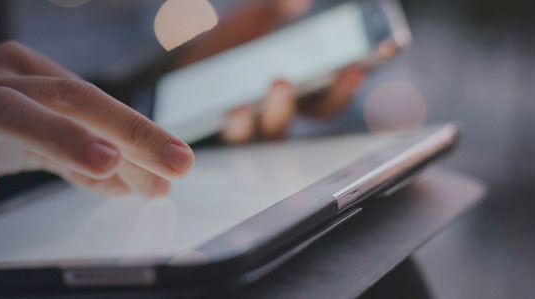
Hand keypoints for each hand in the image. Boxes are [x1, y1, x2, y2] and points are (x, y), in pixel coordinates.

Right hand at [0, 41, 193, 217]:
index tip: (179, 161)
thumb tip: (147, 183)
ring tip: (102, 163)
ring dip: (56, 135)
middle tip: (164, 162)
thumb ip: (87, 162)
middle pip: (60, 96)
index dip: (138, 130)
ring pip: (2, 110)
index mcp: (27, 72)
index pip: (90, 97)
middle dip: (118, 129)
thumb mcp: (40, 141)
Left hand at [178, 0, 365, 142]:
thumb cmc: (225, 49)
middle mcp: (278, 118)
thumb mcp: (247, 26)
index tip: (354, 69)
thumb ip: (270, 14)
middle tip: (282, 81)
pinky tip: (229, 112)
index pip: (329, 99)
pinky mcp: (223, 143)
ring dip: (258, 121)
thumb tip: (296, 1)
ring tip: (245, 106)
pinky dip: (233, 129)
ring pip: (267, 137)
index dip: (344, 89)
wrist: (180, 72)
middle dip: (296, 104)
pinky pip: (232, 145)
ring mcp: (252, 133)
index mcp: (296, 93)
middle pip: (296, 125)